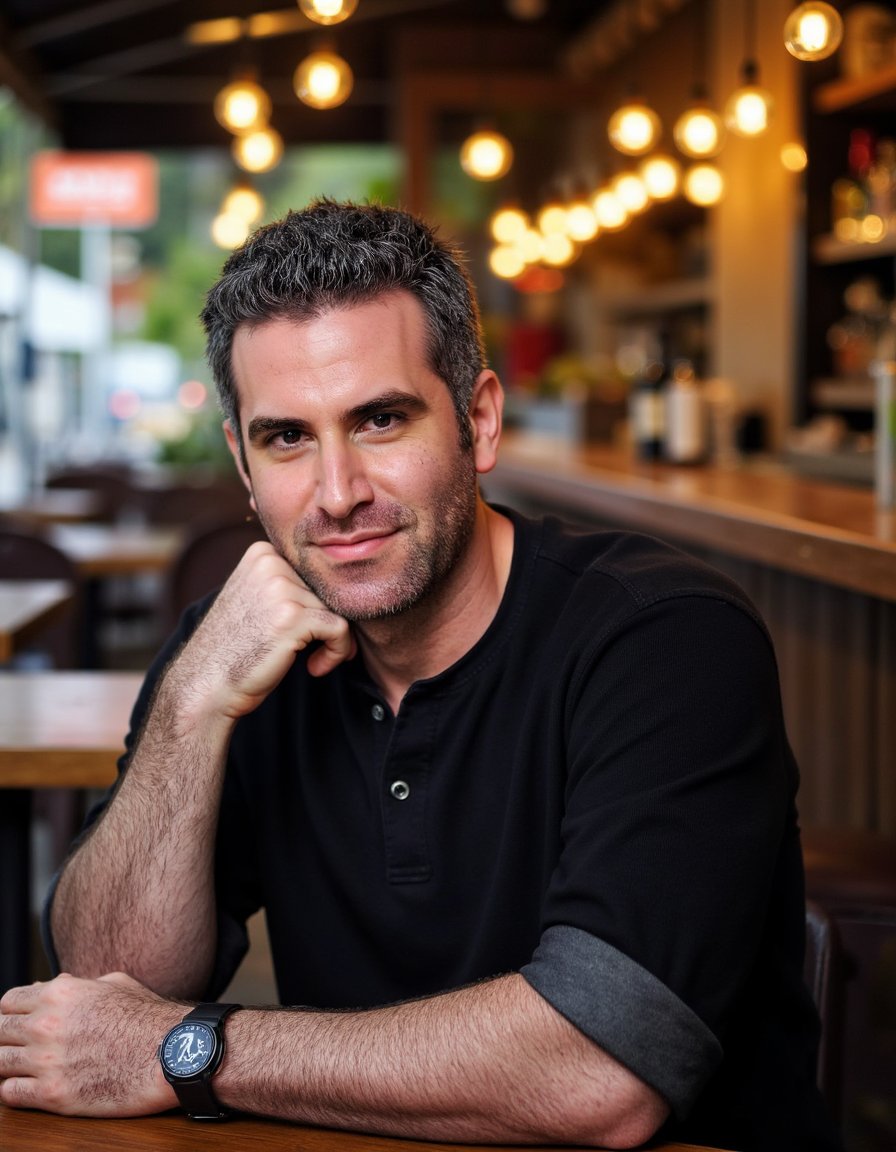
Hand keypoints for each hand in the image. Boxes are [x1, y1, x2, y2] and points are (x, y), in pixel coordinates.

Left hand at [0, 972, 179, 1116]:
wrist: (171, 1054)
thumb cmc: (148, 1018)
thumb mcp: (115, 983)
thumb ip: (78, 985)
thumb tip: (55, 985)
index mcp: (59, 993)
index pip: (8, 1002)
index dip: (12, 1012)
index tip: (18, 1022)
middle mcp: (45, 1025)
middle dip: (8, 1038)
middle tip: (21, 1047)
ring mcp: (46, 1061)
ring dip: (10, 1064)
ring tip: (27, 1068)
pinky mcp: (52, 1095)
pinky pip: (10, 1094)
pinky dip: (16, 1090)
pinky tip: (32, 1087)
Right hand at [172, 541, 356, 719]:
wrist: (205, 685)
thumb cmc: (236, 648)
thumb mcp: (257, 599)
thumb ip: (287, 583)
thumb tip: (341, 583)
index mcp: (262, 553)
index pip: (315, 572)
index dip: (317, 604)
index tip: (307, 631)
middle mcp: (270, 563)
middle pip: (328, 590)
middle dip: (326, 623)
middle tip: (311, 651)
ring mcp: (280, 588)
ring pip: (337, 609)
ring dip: (331, 641)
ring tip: (309, 661)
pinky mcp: (293, 617)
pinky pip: (341, 629)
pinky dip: (338, 651)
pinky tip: (315, 668)